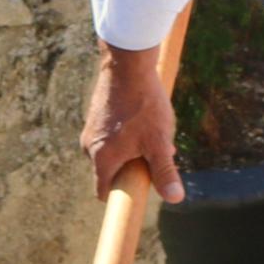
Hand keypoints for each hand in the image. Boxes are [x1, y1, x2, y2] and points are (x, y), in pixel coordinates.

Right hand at [82, 46, 184, 202]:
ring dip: (130, 149)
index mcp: (101, 158)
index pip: (103, 192)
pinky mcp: (95, 116)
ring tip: (149, 131)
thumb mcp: (159, 141)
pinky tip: (141, 118)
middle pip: (110, 171)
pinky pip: (109, 135)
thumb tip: (174, 199)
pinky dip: (125, 134)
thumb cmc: (144, 104)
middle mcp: (89, 146)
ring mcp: (90, 130)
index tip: (137, 191)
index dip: (121, 196)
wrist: (128, 64)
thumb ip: (164, 172)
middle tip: (153, 152)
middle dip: (132, 168)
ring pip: (111, 152)